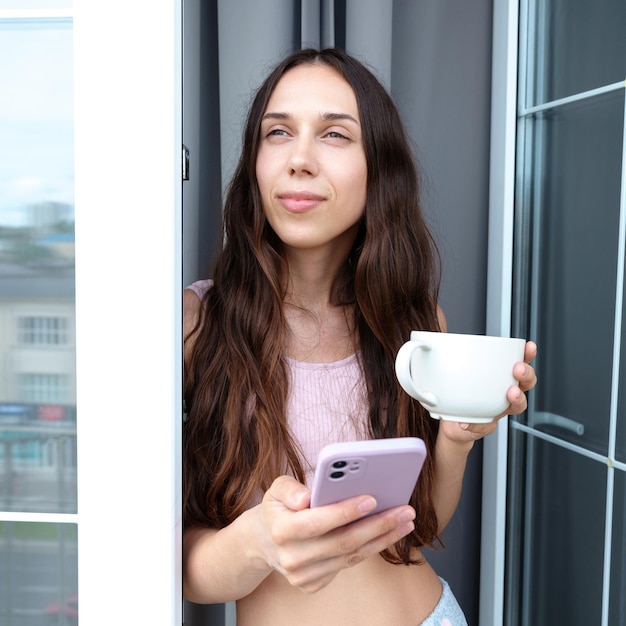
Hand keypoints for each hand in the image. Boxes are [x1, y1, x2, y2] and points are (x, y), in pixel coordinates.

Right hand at [251, 475, 415, 592]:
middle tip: (405, 510)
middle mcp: (292, 557)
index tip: (372, 498)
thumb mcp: (276, 489)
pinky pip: (348, 565)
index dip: (345, 511)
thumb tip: (307, 497)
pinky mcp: (313, 584)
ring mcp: (303, 576)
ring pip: (351, 556)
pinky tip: (387, 534)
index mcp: (281, 530)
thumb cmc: (278, 508)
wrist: (263, 541)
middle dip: (378, 525)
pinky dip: (370, 549)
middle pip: (342, 542)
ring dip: (382, 538)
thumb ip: (289, 489)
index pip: (317, 522)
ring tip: (405, 521)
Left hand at [439, 340, 537, 443]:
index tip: (528, 346)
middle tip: (517, 369)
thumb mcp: (450, 372)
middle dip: (526, 375)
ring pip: (517, 406)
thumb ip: (444, 358)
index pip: (519, 361)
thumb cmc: (455, 392)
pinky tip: (465, 421)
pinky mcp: (487, 425)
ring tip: (509, 393)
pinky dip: (476, 424)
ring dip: (516, 399)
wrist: (449, 421)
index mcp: (499, 374)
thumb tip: (424, 344)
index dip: (527, 354)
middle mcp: (504, 392)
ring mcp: (499, 409)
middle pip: (526, 383)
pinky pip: (486, 425)